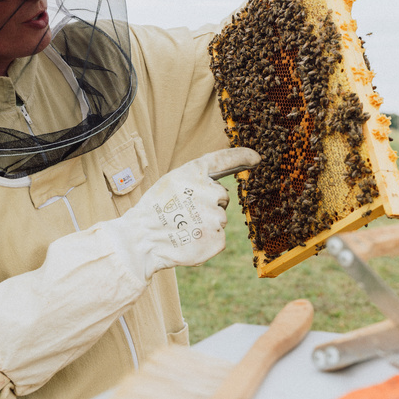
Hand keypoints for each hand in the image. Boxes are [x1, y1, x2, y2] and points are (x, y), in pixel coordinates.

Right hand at [101, 147, 260, 280]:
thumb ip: (197, 182)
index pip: (224, 160)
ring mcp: (216, 217)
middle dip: (209, 205)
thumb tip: (220, 192)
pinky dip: (205, 241)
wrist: (141, 240)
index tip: (256, 158)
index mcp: (196, 172)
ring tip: (182, 228)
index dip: (242, 156)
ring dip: (205, 224)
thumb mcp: (172, 183)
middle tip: (183, 213)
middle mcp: (211, 192)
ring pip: (219, 219)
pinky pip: (217, 238)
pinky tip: (188, 240)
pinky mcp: (218, 239)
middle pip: (222, 197)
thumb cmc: (154, 210)